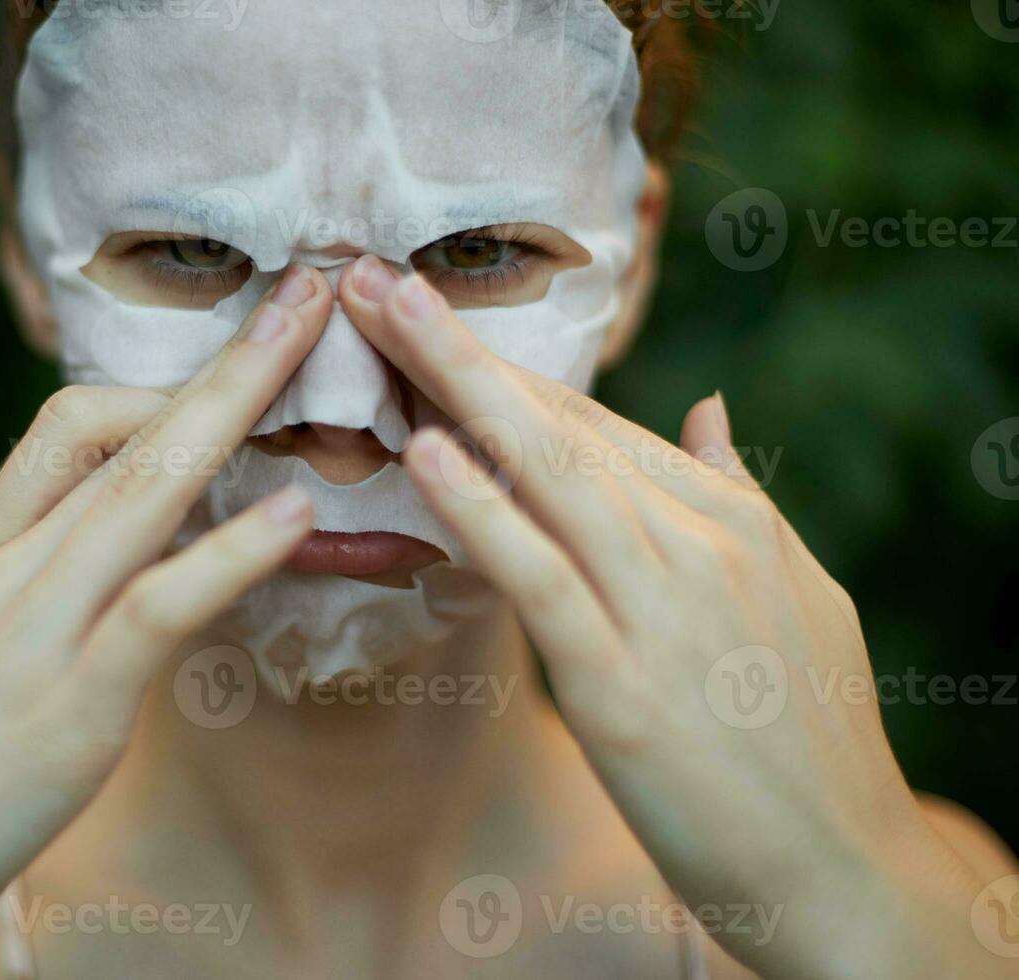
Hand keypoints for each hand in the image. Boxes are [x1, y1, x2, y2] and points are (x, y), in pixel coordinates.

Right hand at [0, 265, 332, 979]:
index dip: (163, 383)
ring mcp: (32, 629)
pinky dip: (230, 553)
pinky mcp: (65, 707)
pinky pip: (156, 607)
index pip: (69, 426)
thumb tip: (126, 576)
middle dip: (225, 357)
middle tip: (306, 290)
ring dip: (237, 404)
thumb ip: (38, 605)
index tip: (235, 363)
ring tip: (315, 346)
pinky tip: (295, 514)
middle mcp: (7, 569)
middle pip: (124, 429)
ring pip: (143, 488)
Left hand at [338, 256, 1012, 978]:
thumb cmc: (806, 736)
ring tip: (380, 313)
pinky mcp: (624, 687)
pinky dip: (483, 512)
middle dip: (458, 345)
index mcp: (728, 517)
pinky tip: (427, 455)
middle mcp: (697, 542)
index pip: (595, 421)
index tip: (423, 319)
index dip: (499, 368)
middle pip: (560, 423)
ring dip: (458, 388)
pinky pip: (542, 580)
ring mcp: (662, 610)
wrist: (844, 869)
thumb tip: (707, 411)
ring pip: (549, 473)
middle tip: (368, 276)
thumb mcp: (794, 591)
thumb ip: (738, 495)